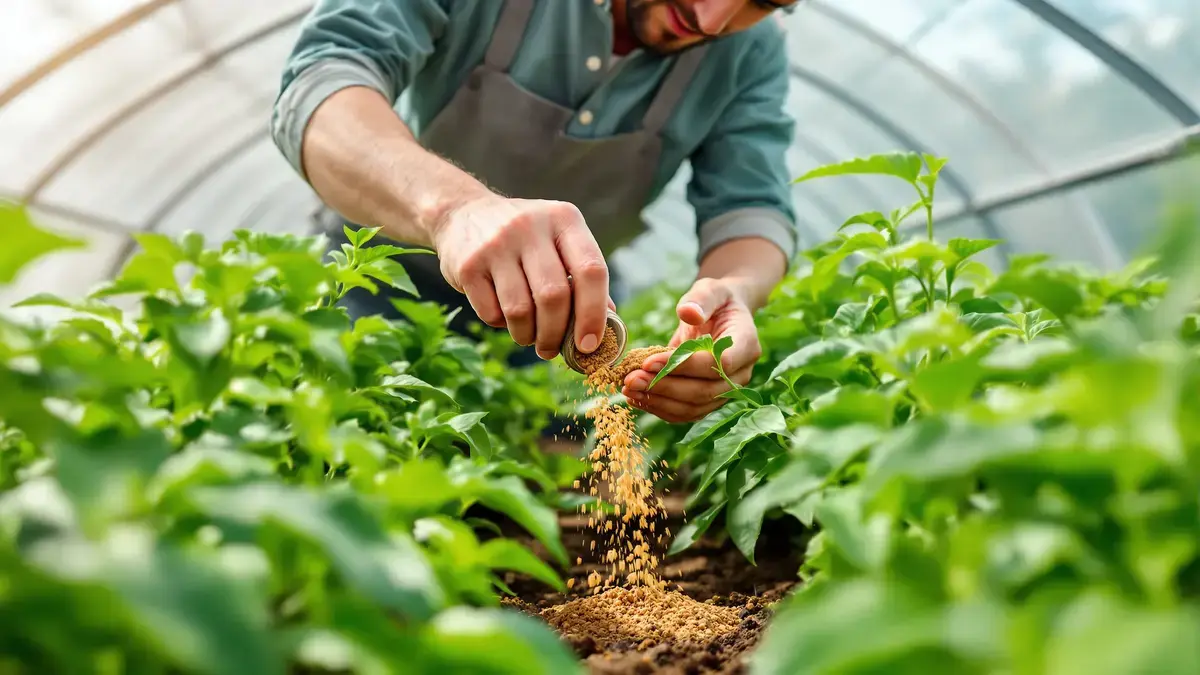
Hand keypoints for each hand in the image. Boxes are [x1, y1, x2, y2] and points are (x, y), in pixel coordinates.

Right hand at [432, 195, 610, 359]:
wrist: (461, 214)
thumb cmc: (524, 238)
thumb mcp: (558, 240)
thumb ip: (584, 275)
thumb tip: (610, 322)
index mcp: (564, 219)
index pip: (591, 271)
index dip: (594, 314)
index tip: (590, 345)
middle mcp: (530, 226)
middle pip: (554, 296)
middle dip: (556, 334)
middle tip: (552, 350)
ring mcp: (496, 244)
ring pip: (520, 310)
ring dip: (528, 336)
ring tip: (529, 337)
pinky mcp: (468, 264)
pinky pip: (491, 313)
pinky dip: (501, 325)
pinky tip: (503, 316)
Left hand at [621, 278, 761, 422]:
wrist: (721, 317)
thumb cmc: (716, 301)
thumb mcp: (710, 290)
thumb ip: (701, 299)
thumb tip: (688, 312)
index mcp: (746, 344)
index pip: (718, 363)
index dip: (684, 365)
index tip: (649, 361)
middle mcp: (741, 374)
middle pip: (704, 391)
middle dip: (664, 387)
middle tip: (631, 379)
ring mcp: (726, 391)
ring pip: (693, 407)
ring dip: (658, 401)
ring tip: (629, 389)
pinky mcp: (710, 401)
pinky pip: (686, 412)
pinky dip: (660, 407)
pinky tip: (637, 397)